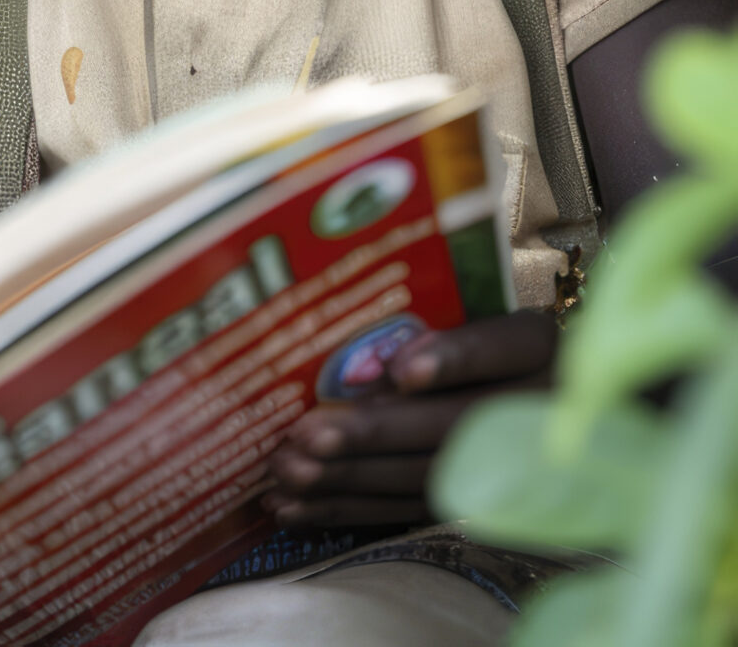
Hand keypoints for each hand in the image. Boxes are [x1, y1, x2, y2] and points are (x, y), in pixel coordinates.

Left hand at [261, 310, 556, 529]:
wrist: (537, 401)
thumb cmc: (482, 338)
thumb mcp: (479, 317)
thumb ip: (442, 333)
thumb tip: (389, 363)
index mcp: (531, 349)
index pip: (495, 349)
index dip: (450, 361)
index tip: (403, 370)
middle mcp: (526, 411)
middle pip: (449, 428)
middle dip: (374, 435)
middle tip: (306, 435)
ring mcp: (502, 467)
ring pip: (422, 478)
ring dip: (350, 479)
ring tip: (289, 471)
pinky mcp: (465, 505)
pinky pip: (405, 511)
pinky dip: (347, 509)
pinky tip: (296, 507)